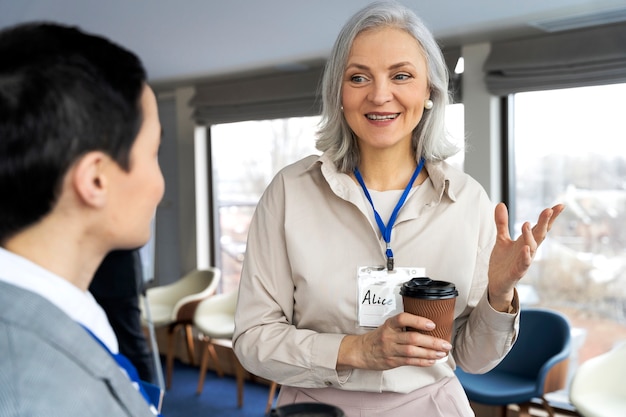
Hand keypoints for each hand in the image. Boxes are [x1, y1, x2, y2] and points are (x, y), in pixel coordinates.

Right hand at [337, 313, 451, 370]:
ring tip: (442, 353)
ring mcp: (390, 350)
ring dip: (430, 353)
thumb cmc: (377, 338)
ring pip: (413, 352)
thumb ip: (402, 326)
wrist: (360, 351)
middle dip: (432, 342)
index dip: (418, 321)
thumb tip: (426, 326)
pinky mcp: (392, 362)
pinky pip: (409, 362)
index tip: (432, 324)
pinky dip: (422, 362)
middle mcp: (389, 337)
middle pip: (412, 338)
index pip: (402, 319)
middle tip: (446, 343)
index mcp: (388, 325)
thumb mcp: (387, 327)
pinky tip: (432, 361)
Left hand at [487, 202, 564, 310]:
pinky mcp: (516, 272)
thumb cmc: (504, 261)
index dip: (550, 218)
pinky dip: (524, 257)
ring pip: (530, 248)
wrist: (497, 282)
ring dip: (529, 236)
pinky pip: (523, 264)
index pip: (540, 228)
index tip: (560, 205)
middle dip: (544, 223)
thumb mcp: (502, 239)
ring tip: (525, 223)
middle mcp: (528, 250)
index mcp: (526, 242)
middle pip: (539, 235)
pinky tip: (525, 249)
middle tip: (549, 209)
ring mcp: (523, 261)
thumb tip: (500, 203)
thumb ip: (502, 223)